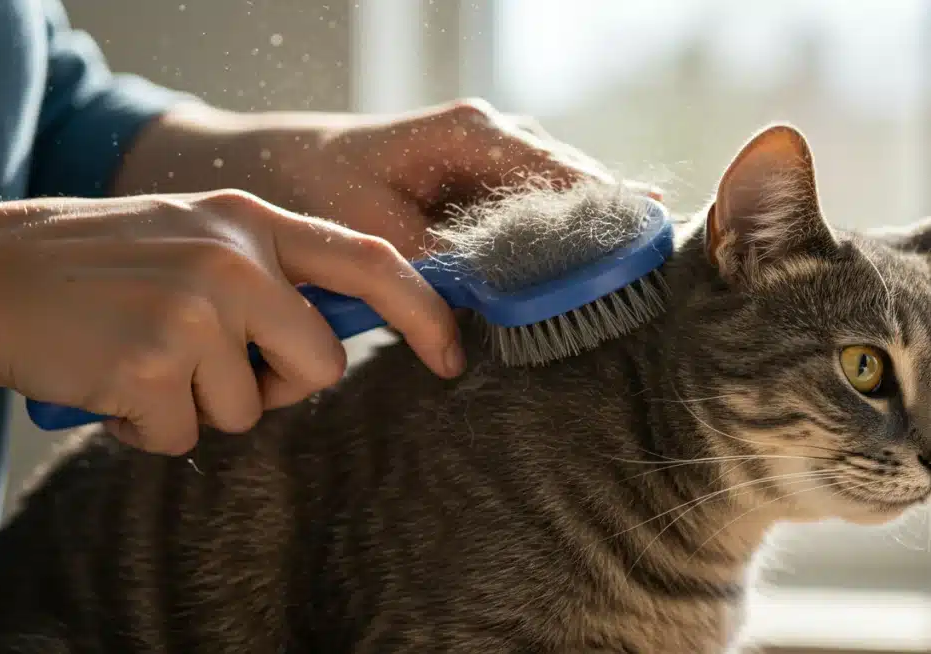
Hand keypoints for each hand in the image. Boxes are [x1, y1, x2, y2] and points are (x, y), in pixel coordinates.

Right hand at [0, 190, 462, 454]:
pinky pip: (184, 436)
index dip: (423, 312)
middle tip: (211, 365)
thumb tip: (339, 333)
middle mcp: (234, 259)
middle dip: (277, 385)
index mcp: (252, 220)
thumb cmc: (102, 265)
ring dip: (198, 404)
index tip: (450, 356)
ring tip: (143, 358)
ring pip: (249, 410)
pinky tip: (111, 384)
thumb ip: (270, 272)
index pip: (371, 261)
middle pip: (320, 365)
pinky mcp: (151, 365)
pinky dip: (147, 428)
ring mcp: (193, 310)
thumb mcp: (196, 235)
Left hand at [274, 100, 663, 256]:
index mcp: (474, 133)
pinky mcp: (488, 177)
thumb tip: (491, 321)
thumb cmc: (324, 190)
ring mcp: (496, 152)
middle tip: (645, 272)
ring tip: (627, 275)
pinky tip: (583, 270)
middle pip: (577, 181)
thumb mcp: (380, 235)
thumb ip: (442, 274)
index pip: (564, 175)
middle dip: (606, 226)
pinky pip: (539, 206)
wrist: (285, 169)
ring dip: (585, 234)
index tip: (641, 252)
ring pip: (563, 194)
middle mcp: (496, 134)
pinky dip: (557, 238)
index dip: (606, 215)